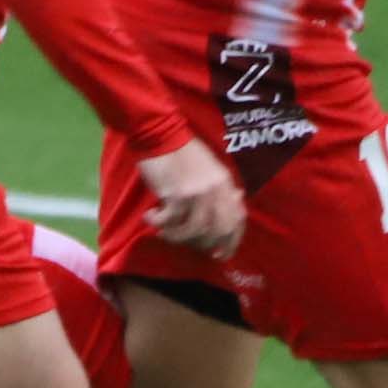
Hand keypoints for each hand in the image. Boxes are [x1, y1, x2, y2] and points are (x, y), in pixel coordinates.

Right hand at [138, 139, 245, 257]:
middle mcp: (215, 190)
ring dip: (176, 237)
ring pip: (193, 231)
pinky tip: (150, 218)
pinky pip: (169, 221)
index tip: (223, 253)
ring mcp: (196, 193)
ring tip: (164, 232)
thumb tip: (236, 201)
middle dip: (205, 245)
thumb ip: (221, 187)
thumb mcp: (210, 166)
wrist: (161, 133)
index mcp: (225, 183)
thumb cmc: (183, 150)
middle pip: (218, 230)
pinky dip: (158, 223)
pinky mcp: (176, 194)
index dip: (232, 241)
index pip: (237, 218)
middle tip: (192, 248)